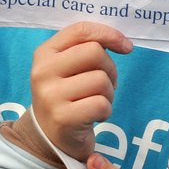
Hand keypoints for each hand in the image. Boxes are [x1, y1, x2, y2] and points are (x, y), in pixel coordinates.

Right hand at [31, 22, 129, 160]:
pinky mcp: (63, 118)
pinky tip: (94, 116)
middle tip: (105, 84)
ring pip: (101, 80)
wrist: (50, 137)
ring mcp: (51, 95)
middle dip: (110, 69)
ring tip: (96, 102)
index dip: (109, 34)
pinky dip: (106, 111)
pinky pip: (101, 104)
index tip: (126, 47)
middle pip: (95, 53)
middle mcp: (43, 71)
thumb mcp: (67, 67)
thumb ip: (86, 48)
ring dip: (108, 94)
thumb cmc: (67, 96)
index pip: (80, 30)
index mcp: (44, 53)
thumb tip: (122, 43)